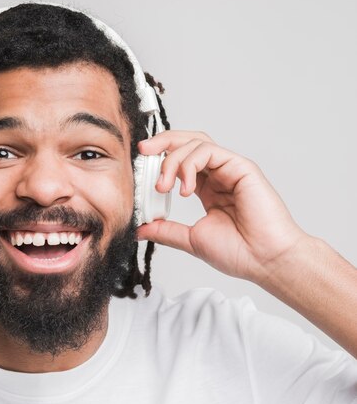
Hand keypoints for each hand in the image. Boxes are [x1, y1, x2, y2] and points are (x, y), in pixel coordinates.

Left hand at [136, 131, 307, 281]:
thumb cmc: (239, 252)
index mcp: (207, 189)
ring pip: (196, 143)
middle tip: (142, 151)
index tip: (139, 169)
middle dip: (162, 143)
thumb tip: (140, 229)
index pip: (179, 161)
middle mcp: (218, 175)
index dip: (158, 160)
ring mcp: (230, 169)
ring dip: (172, 159)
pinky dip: (189, 164)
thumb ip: (166, 230)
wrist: (265, 261)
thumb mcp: (190, 239)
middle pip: (187, 142)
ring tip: (164, 186)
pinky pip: (209, 151)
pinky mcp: (241, 167)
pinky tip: (185, 188)